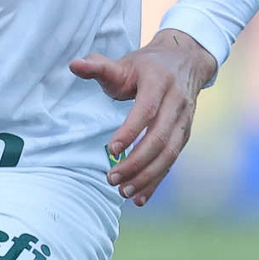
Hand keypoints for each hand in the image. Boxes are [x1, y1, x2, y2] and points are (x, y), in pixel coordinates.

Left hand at [70, 28, 216, 206]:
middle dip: (136, 162)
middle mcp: (176, 104)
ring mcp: (184, 122)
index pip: (146, 111)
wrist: (185, 62)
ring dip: (147, 177)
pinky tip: (140, 197)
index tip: (111, 149)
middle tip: (112, 178)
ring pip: (168, 155)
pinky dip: (156, 180)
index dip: (130, 131)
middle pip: (159, 139)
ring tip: (123, 191)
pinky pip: (171, 162)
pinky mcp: (184, 136)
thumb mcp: (124, 62)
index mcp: (159, 82)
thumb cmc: (146, 65)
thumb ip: (98, 66)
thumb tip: (74, 65)